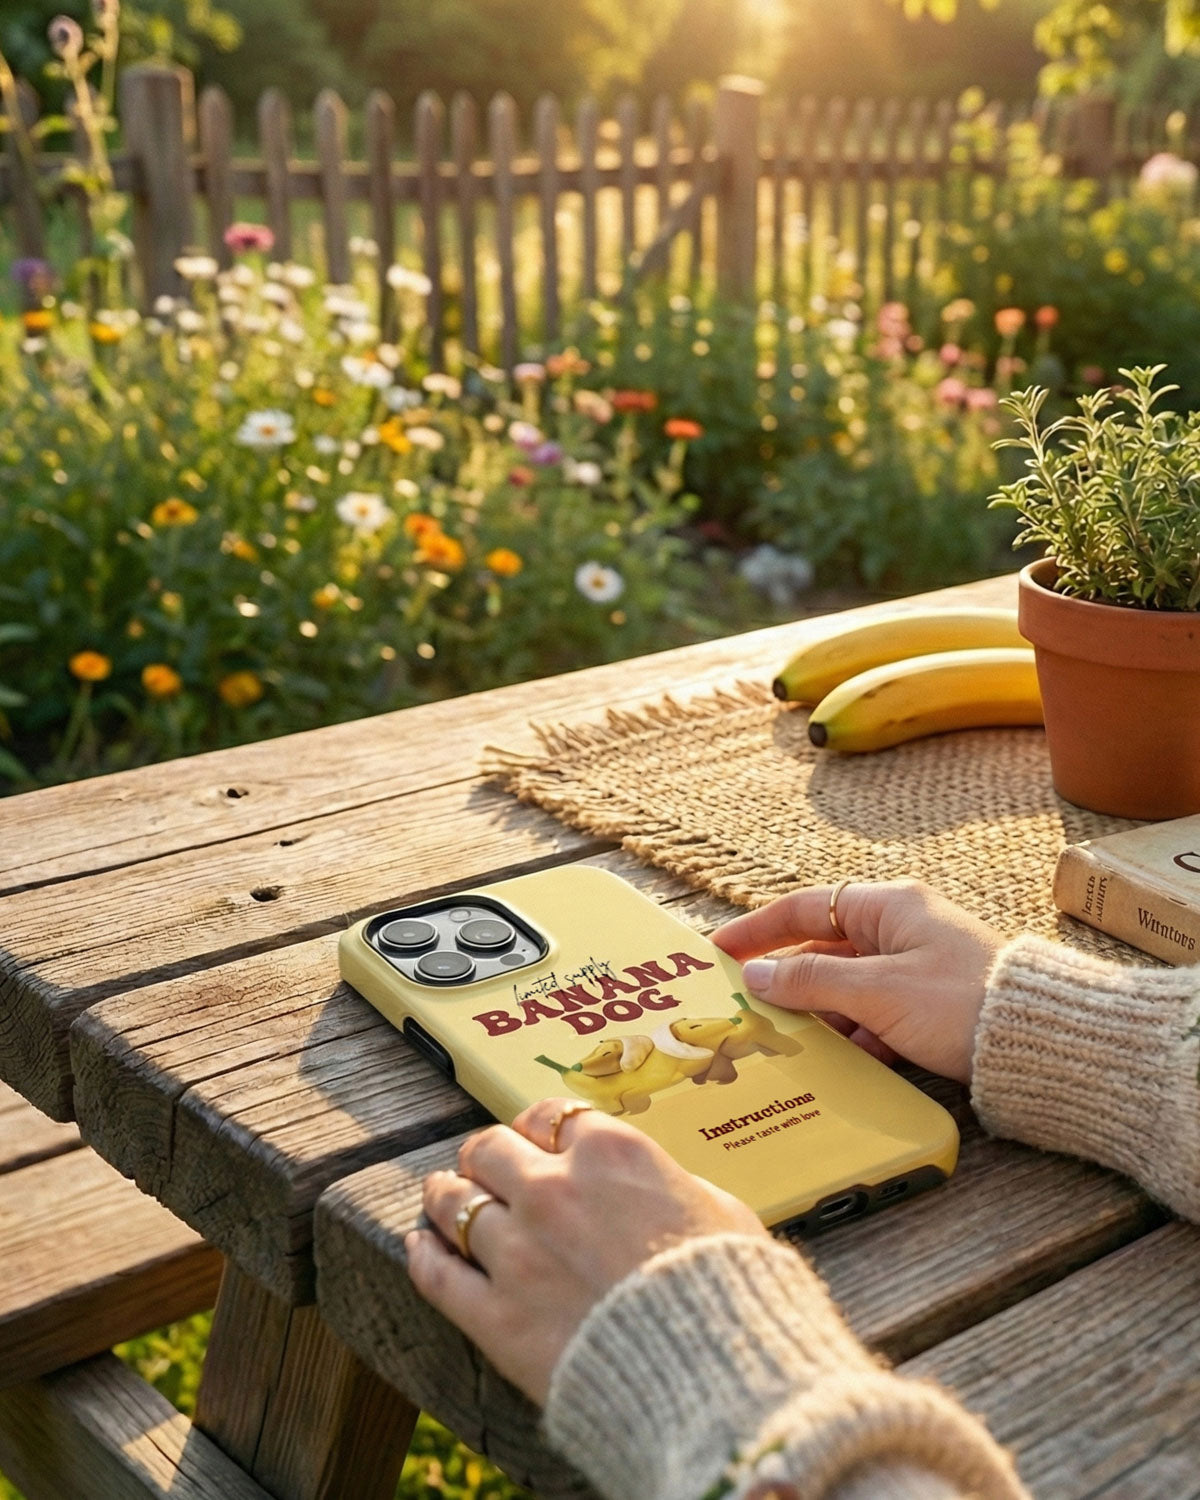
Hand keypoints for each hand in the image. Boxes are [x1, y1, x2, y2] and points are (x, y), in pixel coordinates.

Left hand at [405, 1098, 765, 1405]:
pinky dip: (423, 1255)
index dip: (538, 1127)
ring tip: (440, 1196)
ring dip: (446, 1196)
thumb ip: (674, 1188)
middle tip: (483, 1167)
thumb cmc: (732, 1293)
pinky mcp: (496, 1317)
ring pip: (454, 1202)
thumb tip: (664, 1188)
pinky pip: (437, 1275)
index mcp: (612, 1154)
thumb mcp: (721, 1212)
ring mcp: (518, 1251)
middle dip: (486, 1156)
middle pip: (491, 1149)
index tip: (535, 1138)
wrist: (714, 1376)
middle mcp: (554, 1189)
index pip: (550, 1116)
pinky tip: (419, 1246)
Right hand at [711, 880, 1004, 1082]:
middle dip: (789, 981)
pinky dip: (858, 1035)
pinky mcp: (933, 1004)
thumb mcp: (877, 992)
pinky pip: (877, 1014)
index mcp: (888, 905)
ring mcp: (918, 967)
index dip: (758, 930)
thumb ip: (812, 981)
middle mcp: (902, 928)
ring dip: (823, 1015)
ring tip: (790, 1043)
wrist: (1045, 1042)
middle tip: (747, 1008)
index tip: (719, 951)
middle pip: (825, 949)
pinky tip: (847, 1061)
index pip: (805, 907)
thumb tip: (759, 976)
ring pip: (850, 987)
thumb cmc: (962, 1002)